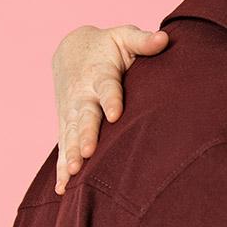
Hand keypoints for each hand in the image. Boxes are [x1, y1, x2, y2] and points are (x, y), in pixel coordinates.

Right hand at [53, 24, 168, 193]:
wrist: (71, 50)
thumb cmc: (108, 46)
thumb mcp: (124, 37)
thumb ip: (142, 40)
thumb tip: (164, 39)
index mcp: (100, 74)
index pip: (107, 87)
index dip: (111, 99)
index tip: (115, 113)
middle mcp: (82, 95)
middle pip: (84, 117)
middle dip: (85, 135)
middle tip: (87, 153)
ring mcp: (71, 112)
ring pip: (71, 135)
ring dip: (71, 154)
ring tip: (73, 173)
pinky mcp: (66, 124)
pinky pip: (64, 147)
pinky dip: (61, 168)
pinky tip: (63, 188)